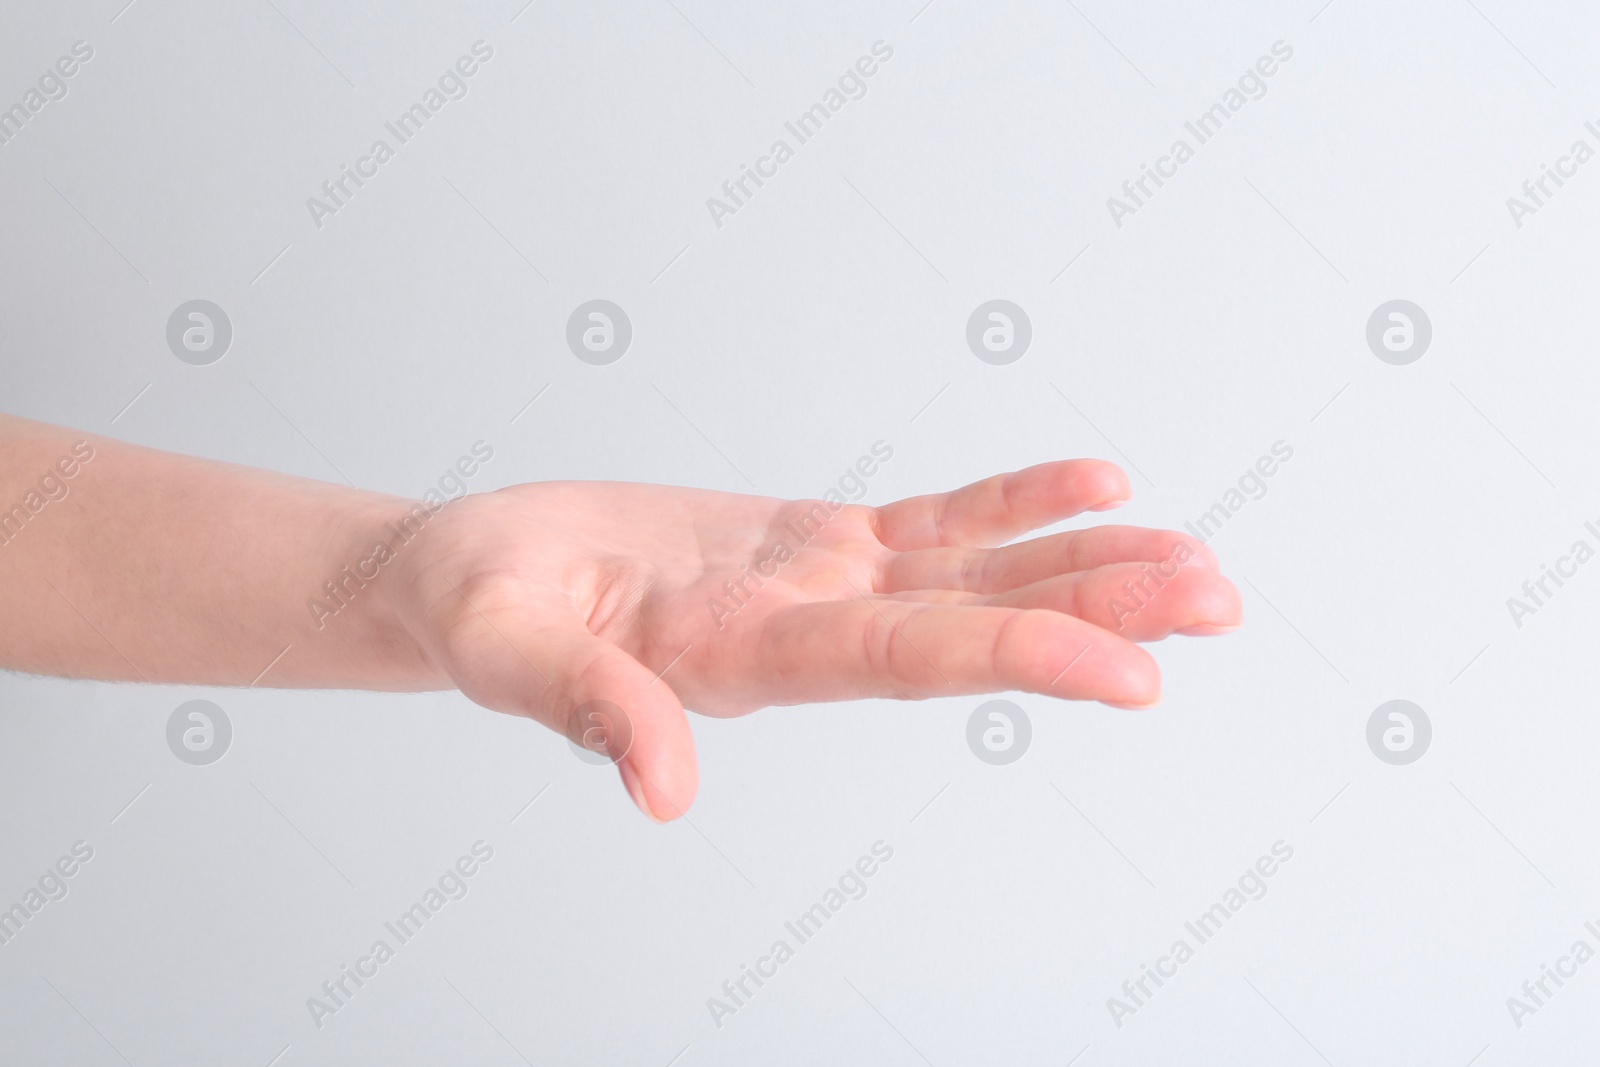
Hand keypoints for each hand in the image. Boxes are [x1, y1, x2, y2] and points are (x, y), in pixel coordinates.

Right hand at [385, 458, 1240, 820]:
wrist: (479, 575)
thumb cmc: (481, 609)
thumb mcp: (507, 651)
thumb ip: (586, 709)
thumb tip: (662, 792)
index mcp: (749, 662)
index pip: (907, 661)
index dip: (1020, 658)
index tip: (1134, 672)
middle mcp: (810, 635)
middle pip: (977, 625)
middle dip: (1097, 612)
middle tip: (1216, 598)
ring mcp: (821, 589)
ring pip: (976, 576)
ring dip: (1083, 564)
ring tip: (1190, 558)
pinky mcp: (814, 545)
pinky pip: (933, 523)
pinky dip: (1013, 502)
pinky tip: (1092, 482)